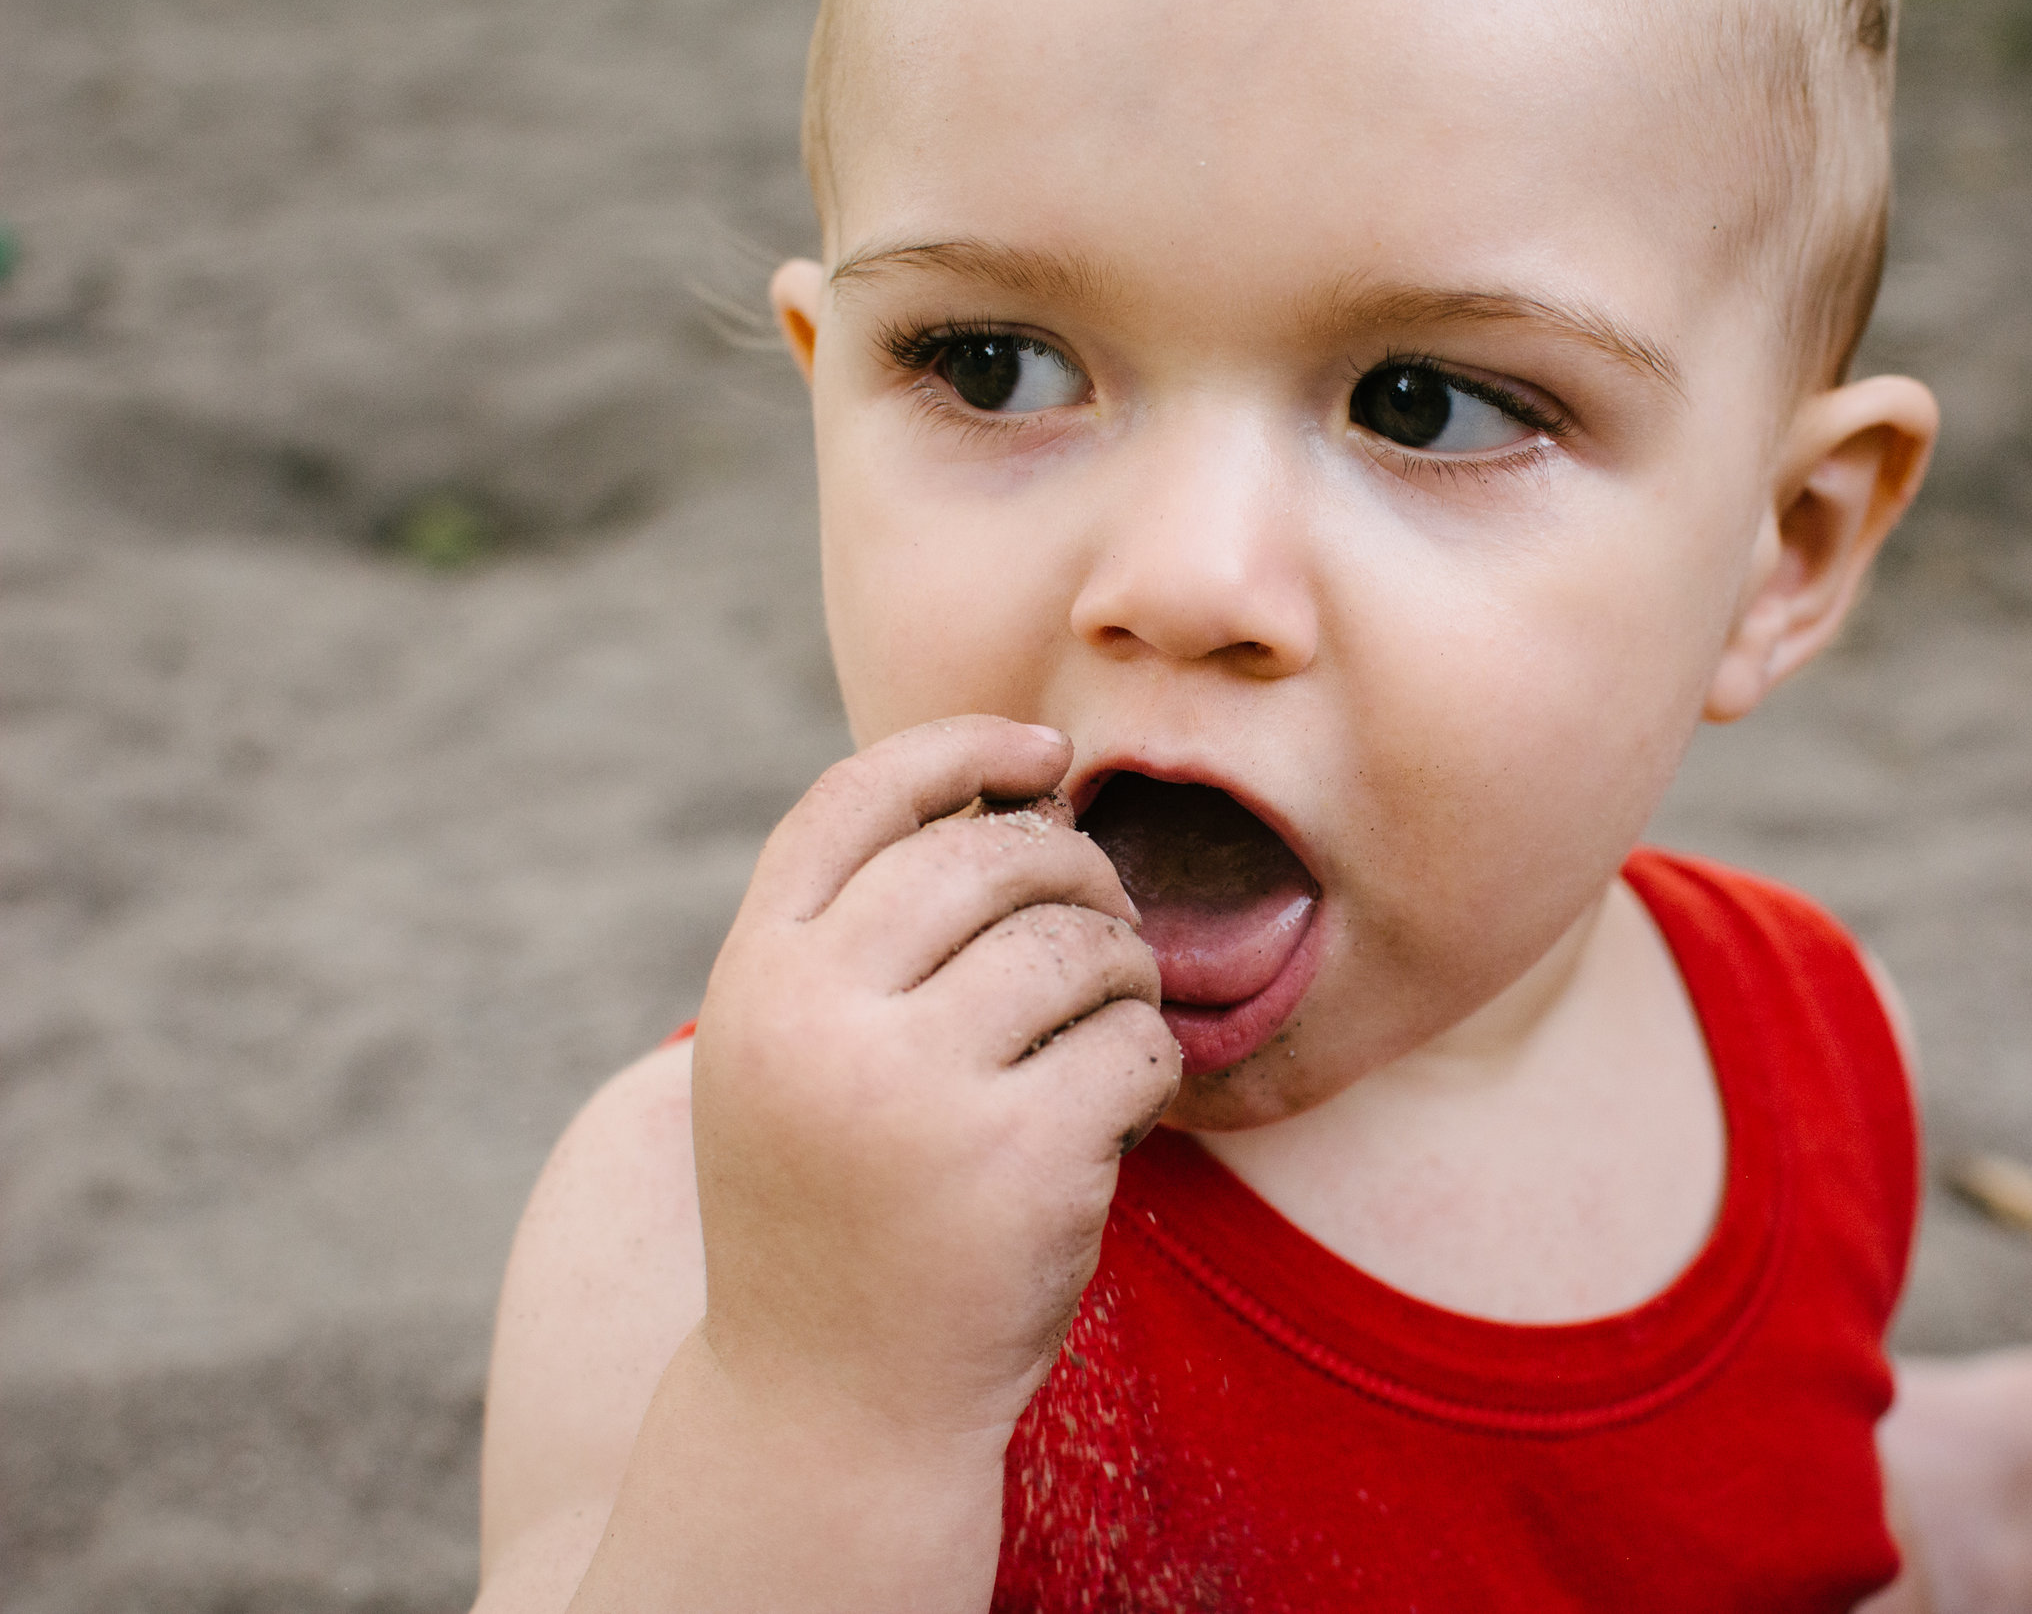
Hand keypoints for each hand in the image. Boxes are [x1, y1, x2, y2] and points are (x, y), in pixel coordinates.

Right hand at [688, 715, 1180, 1444]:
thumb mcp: (789, 1061)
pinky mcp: (1021, 1161)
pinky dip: (1151, 1066)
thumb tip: (1014, 793)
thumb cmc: (835, 1210)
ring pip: (1080, 943)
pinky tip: (1118, 1115)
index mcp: (752, 982)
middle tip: (1100, 928)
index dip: (962, 750)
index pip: (858, 799)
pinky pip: (1137, 1043)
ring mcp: (917, 1092)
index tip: (1042, 754)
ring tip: (1104, 1029)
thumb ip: (852, 938)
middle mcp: (818, 1022)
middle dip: (1075, 873)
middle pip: (990, 855)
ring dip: (1124, 972)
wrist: (833, 1410)